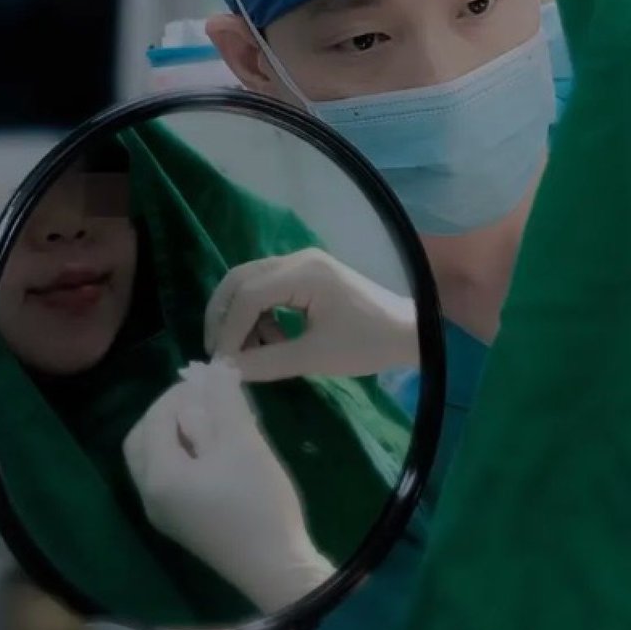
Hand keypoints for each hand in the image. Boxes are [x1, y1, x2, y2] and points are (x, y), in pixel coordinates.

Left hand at [122, 360, 333, 613]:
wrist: (277, 571)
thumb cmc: (258, 504)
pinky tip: (220, 451)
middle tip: (206, 398)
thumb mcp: (244, 445)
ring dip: (179, 433)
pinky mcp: (183, 524)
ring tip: (219, 421)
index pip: (156, 418)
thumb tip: (212, 370)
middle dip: (170, 412)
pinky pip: (171, 477)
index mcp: (158, 475)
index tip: (213, 378)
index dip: (181, 392)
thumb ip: (224, 403)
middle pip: (144, 440)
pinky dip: (186, 455)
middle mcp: (150, 495)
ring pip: (157, 459)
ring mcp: (165, 513)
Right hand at [204, 248, 418, 382]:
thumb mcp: (315, 358)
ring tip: (248, 353)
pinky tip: (268, 342)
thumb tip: (226, 370)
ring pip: (251, 284)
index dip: (229, 330)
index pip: (249, 295)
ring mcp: (303, 264)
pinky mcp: (308, 276)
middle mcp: (298, 259)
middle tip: (220, 354)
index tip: (222, 364)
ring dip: (241, 318)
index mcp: (304, 273)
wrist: (410, 333)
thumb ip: (267, 363)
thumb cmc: (368, 344)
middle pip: (241, 280)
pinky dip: (258, 315)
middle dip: (225, 318)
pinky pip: (268, 290)